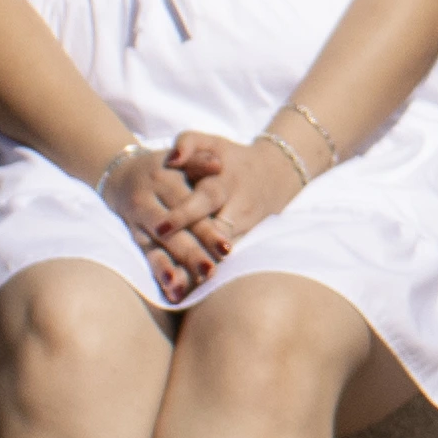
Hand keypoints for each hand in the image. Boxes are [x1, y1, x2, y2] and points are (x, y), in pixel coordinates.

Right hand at [93, 133, 218, 278]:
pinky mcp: (132, 234)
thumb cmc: (162, 166)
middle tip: (209, 272)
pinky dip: (158, 273)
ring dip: (169, 268)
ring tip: (181, 289)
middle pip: (172, 231)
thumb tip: (218, 164)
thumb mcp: (179, 158)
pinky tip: (172, 292)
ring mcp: (137, 219)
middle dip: (190, 253)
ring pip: (154, 246)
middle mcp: (148, 200)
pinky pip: (144, 255)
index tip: (226, 248)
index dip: (206, 228)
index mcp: (166, 179)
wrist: (118, 170)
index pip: (189, 206)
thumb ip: (199, 159)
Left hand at [145, 126, 304, 300]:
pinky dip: (207, 279)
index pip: (203, 201)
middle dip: (195, 257)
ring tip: (177, 293)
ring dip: (200, 275)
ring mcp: (243, 229)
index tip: (162, 228)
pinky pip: (224, 263)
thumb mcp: (211, 141)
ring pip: (221, 256)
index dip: (184, 215)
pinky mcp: (244, 242)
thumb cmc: (231, 157)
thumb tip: (172, 157)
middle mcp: (235, 209)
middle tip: (170, 276)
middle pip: (214, 236)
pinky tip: (187, 295)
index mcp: (222, 183)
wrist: (276, 172)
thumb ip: (188, 142)